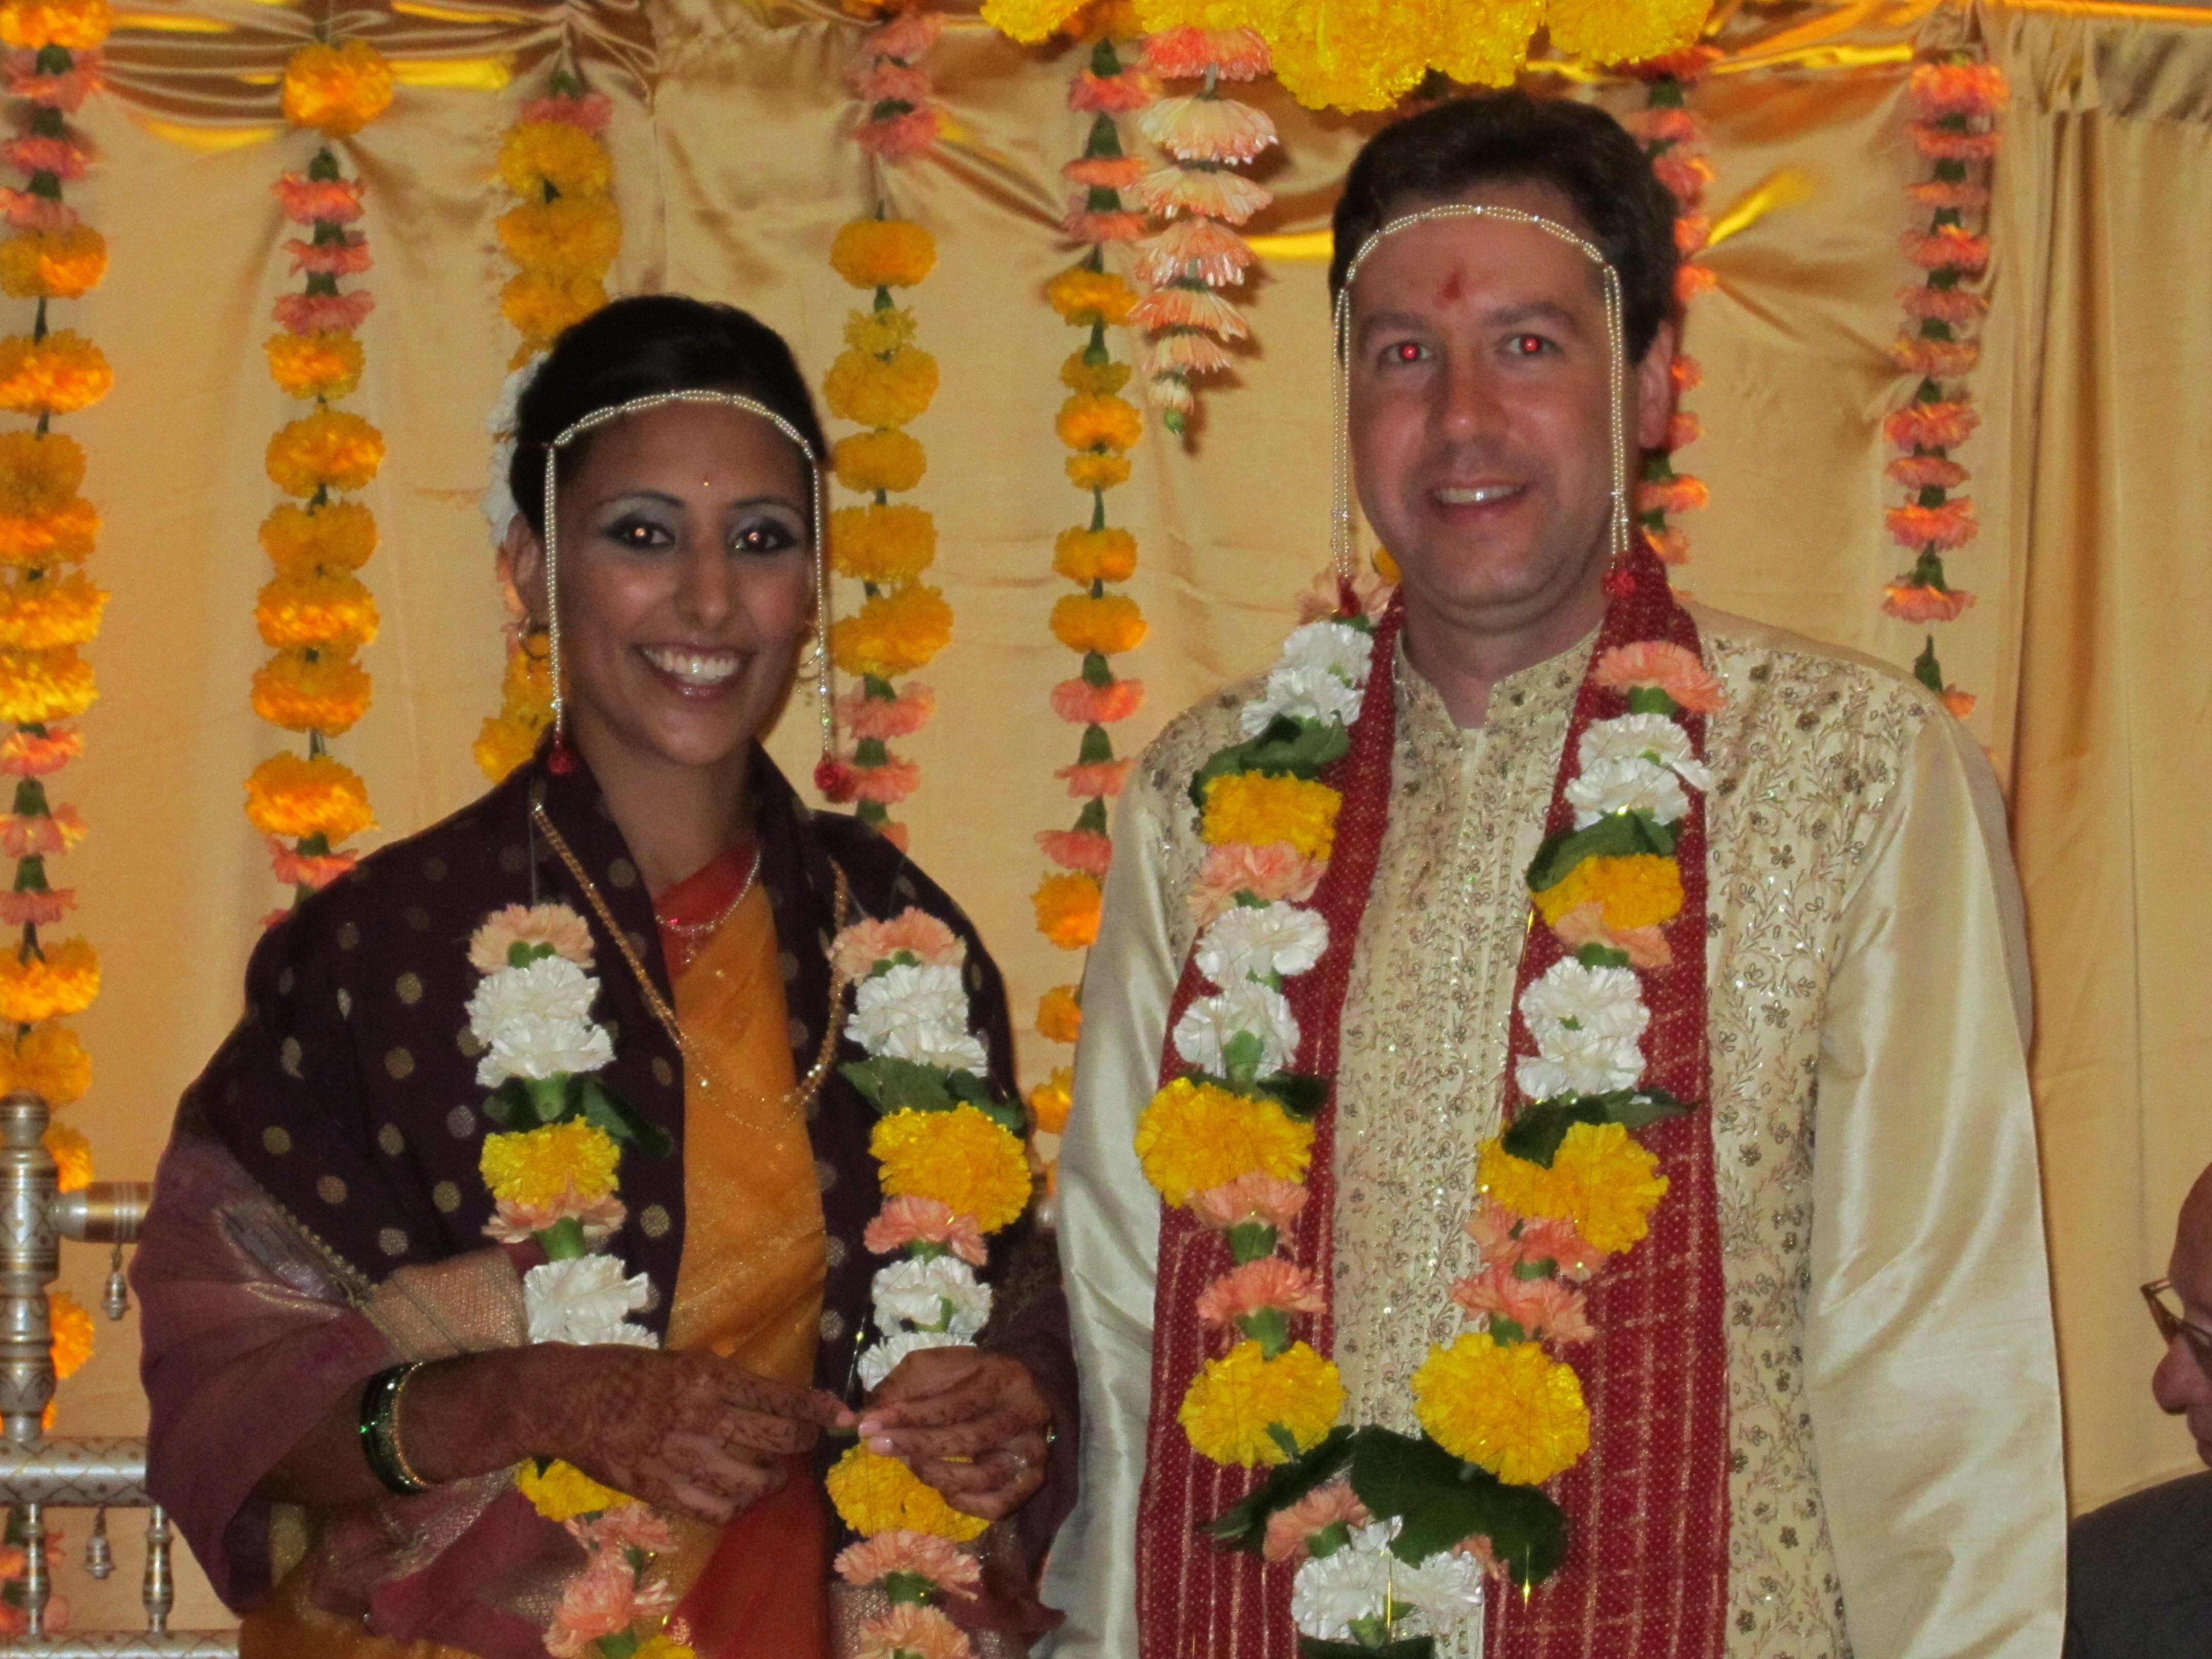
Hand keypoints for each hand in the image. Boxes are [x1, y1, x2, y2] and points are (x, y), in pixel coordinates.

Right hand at [524, 1345, 853, 1526]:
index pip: (781, 1397)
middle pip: (778, 1439)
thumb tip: (769, 1397)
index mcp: (708, 1376)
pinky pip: (715, 1509)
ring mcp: (681, 1456)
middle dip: (803, 1443)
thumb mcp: (681, 1360)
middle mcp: (701, 1416)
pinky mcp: (659, 1489)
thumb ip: (723, 1380)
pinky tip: (737, 1497)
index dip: (819, 1409)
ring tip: (774, 1475)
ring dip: (773, 1480)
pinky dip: (735, 1506)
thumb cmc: (626, 1372)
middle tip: (805, 1443)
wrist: (568, 1401)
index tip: (841, 1415)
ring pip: (752, 1481)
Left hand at [856, 1347, 1049, 1522]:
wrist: (1020, 1389)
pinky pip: (997, 1506)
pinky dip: (964, 1504)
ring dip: (936, 1475)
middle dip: (914, 1445)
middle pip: (968, 1440)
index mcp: (1004, 1377)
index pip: (952, 1404)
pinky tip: (943, 1490)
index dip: (906, 1416)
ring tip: (911, 1463)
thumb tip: (855, 1420)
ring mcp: (1034, 1451)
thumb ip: (898, 1389)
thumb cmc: (968, 1377)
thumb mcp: (934, 1367)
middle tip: (875, 1447)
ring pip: (983, 1477)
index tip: (867, 1425)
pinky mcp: (1032, 1481)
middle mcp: (1027, 1415)